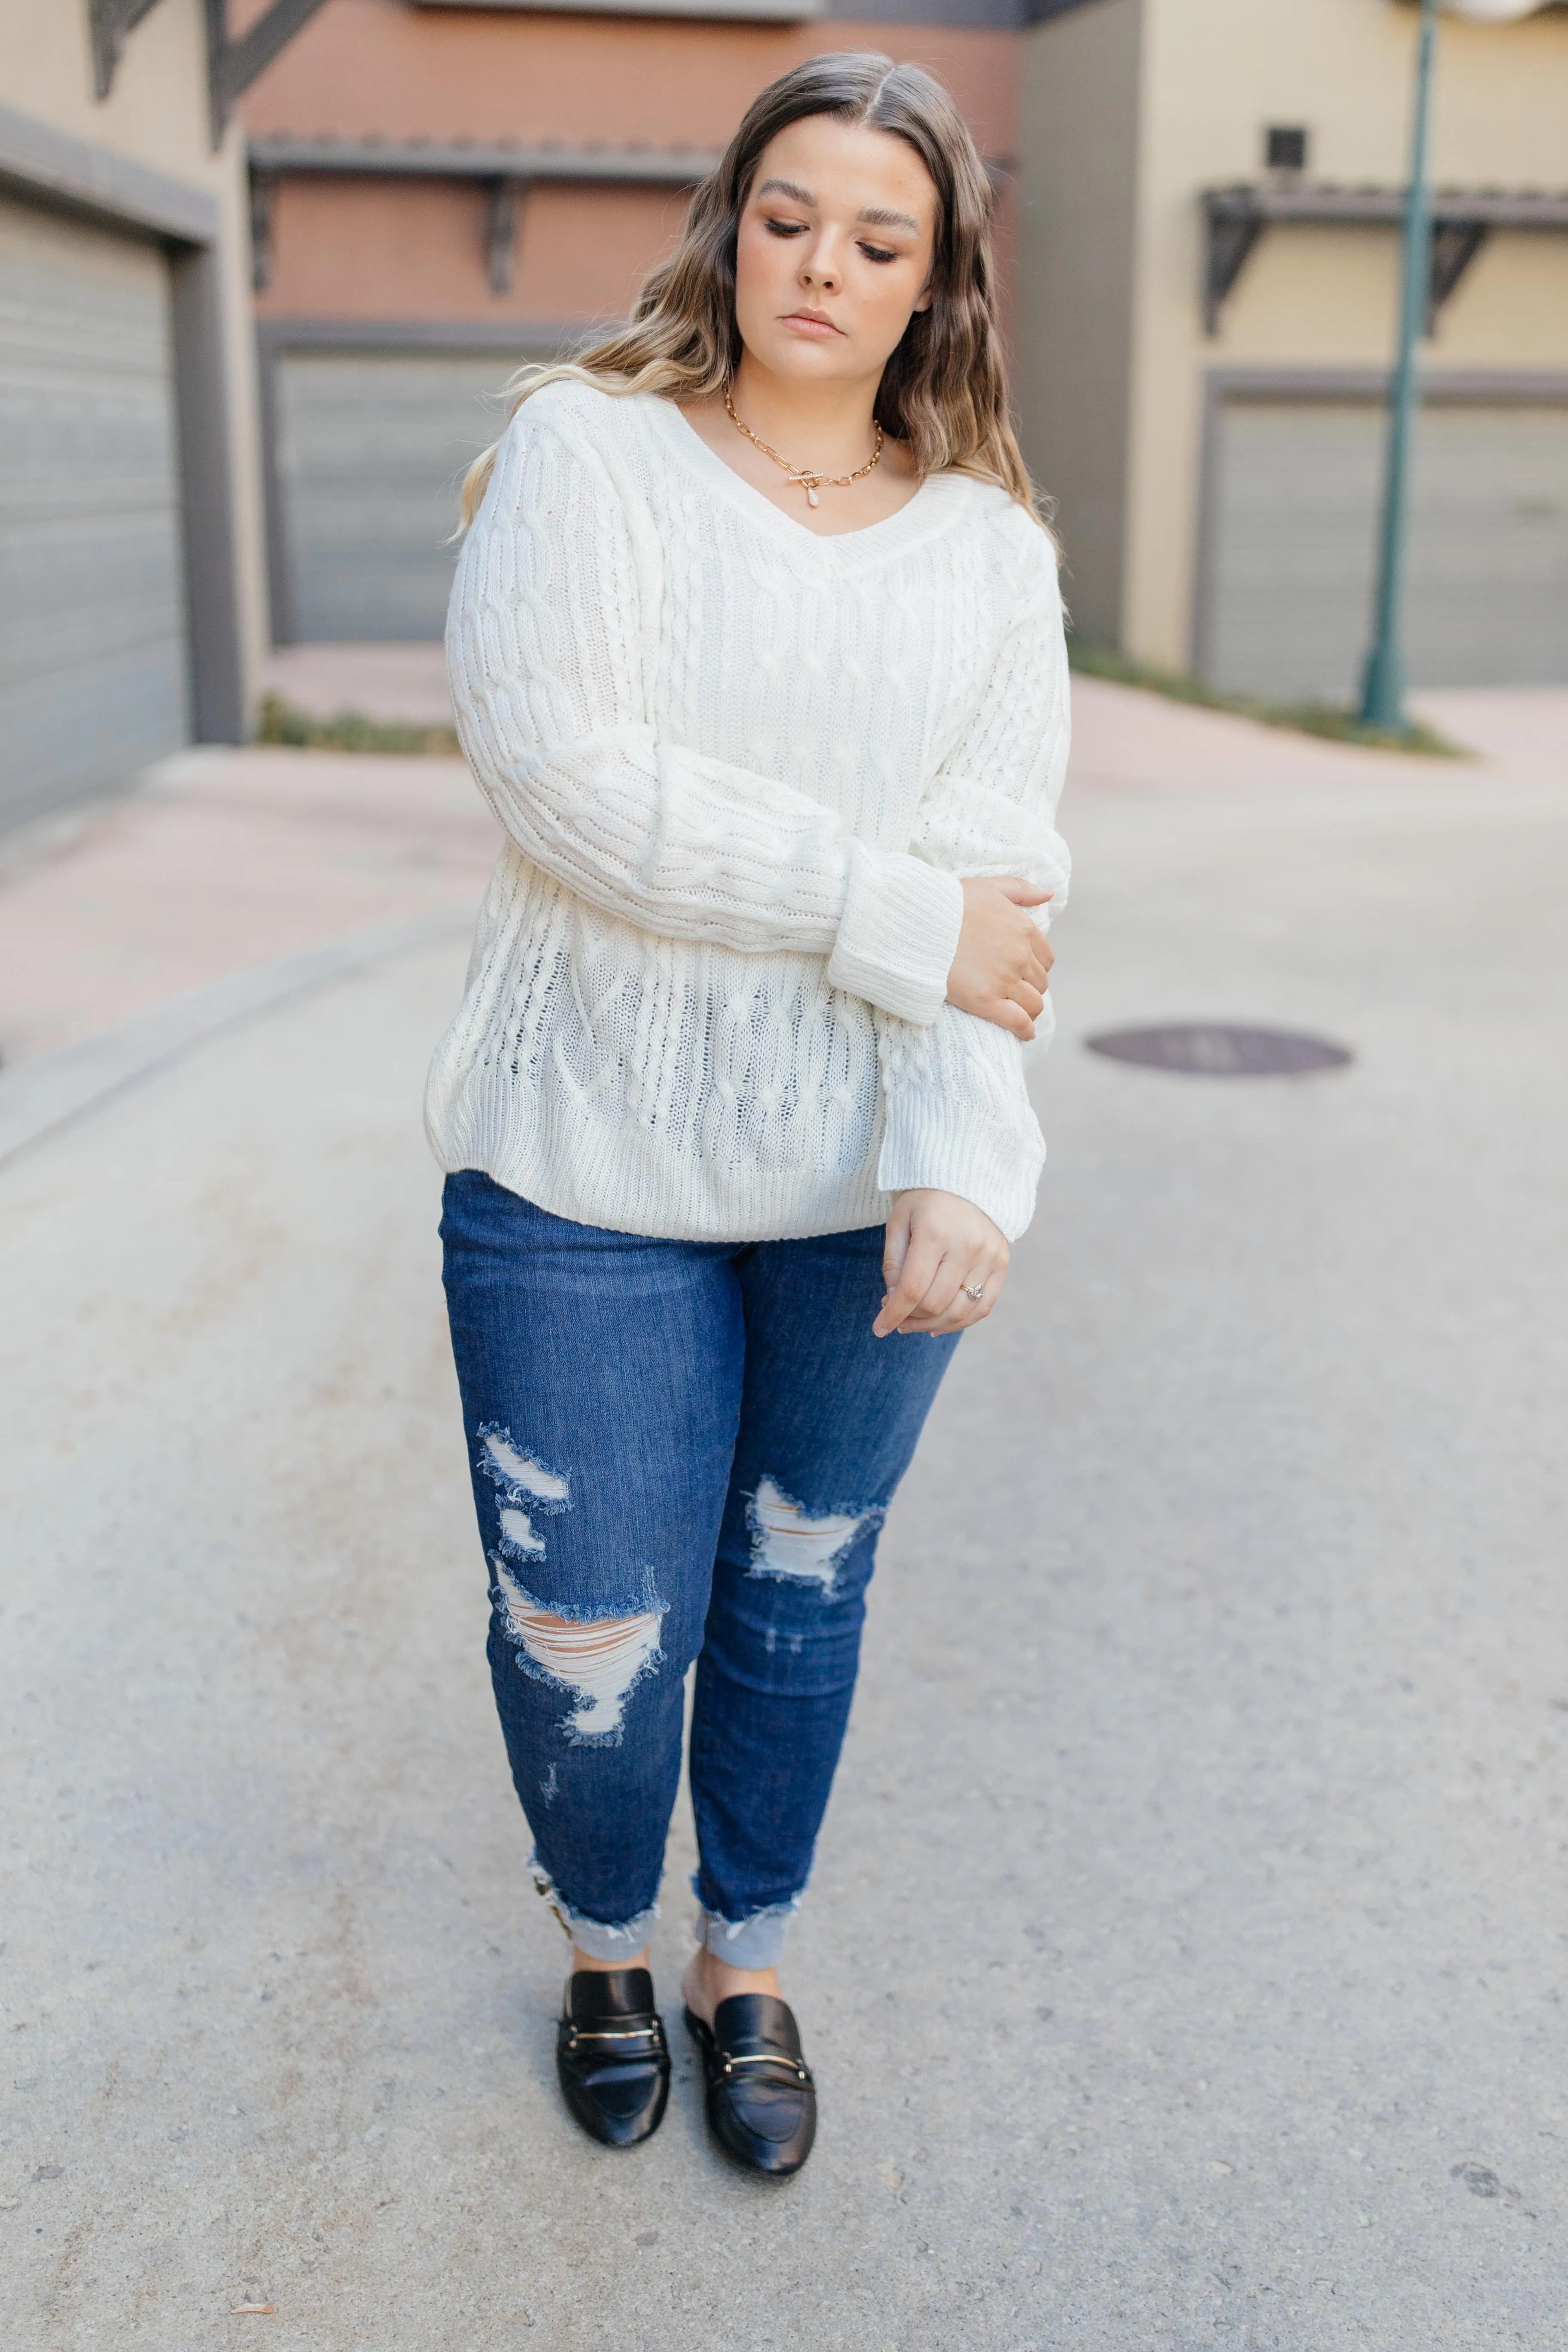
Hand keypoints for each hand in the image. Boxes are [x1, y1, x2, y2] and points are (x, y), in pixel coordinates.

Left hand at [874, 1190, 1009, 1337]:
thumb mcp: (899, 1222)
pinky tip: (938, 1324)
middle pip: (935, 1304)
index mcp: (936, 1233)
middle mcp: (967, 1247)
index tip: (879, 1329)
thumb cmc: (925, 1201)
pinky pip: (982, 1307)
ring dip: (932, 1325)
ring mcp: (989, 1257)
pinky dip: (959, 1322)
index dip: (893, 1315)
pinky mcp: (1002, 1264)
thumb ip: (893, 1263)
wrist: (968, 1180)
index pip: (913, 1289)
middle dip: (910, 1318)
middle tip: (895, 1315)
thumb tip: (892, 1302)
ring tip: (913, 1323)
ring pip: (960, 1312)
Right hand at [946, 877, 1054, 1039]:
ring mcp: (1004, 980)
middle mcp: (1018, 956)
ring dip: (1029, 1009)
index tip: (1023, 972)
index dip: (1036, 967)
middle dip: (1030, 987)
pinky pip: (1018, 1022)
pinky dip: (1025, 1030)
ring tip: (1018, 1012)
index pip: (1045, 958)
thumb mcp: (988, 886)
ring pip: (1033, 1004)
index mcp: (1022, 929)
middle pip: (1040, 982)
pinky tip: (1024, 1033)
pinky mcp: (985, 1001)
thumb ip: (1021, 889)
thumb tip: (1049, 893)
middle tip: (1014, 992)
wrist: (916, 923)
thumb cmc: (947, 902)